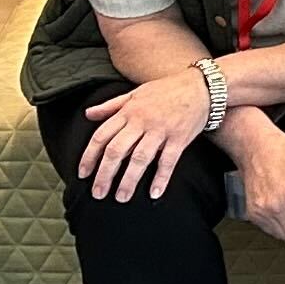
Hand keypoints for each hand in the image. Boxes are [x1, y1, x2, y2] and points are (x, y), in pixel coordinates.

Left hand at [73, 62, 218, 203]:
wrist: (201, 86)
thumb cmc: (166, 90)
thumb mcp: (135, 93)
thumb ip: (110, 106)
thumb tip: (88, 114)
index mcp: (128, 111)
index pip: (102, 136)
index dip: (89, 156)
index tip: (83, 174)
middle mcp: (142, 121)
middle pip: (117, 150)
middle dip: (105, 174)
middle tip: (98, 192)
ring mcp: (161, 130)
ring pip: (140, 158)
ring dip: (129, 180)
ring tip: (121, 197)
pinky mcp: (180, 138)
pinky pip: (168, 161)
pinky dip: (161, 178)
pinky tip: (155, 193)